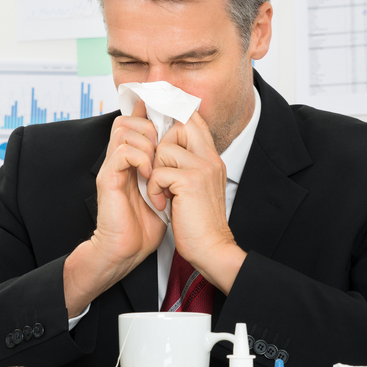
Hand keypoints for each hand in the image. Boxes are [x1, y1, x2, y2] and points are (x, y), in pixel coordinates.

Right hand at [63, 101, 166, 315]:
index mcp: (131, 159)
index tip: (166, 116)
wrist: (127, 249)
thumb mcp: (165, 188)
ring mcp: (112, 167)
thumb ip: (169, 168)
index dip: (148, 114)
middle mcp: (119, 159)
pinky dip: (141, 159)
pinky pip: (123, 152)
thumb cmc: (146, 224)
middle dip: (148, 127)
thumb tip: (185, 151)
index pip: (133, 121)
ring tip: (156, 165)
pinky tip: (149, 176)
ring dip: (147, 143)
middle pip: (126, 119)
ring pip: (124, 130)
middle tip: (162, 148)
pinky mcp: (109, 179)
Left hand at [147, 111, 245, 291]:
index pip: (195, 120)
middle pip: (181, 124)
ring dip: (155, 171)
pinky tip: (161, 203)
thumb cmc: (199, 224)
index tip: (160, 128)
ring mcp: (203, 168)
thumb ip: (187, 167)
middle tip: (159, 170)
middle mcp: (210, 158)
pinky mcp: (190, 181)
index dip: (175, 117)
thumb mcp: (196, 189)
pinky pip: (159, 171)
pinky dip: (154, 188)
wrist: (211, 249)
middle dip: (161, 144)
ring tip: (162, 192)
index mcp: (212, 159)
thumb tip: (164, 151)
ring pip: (165, 148)